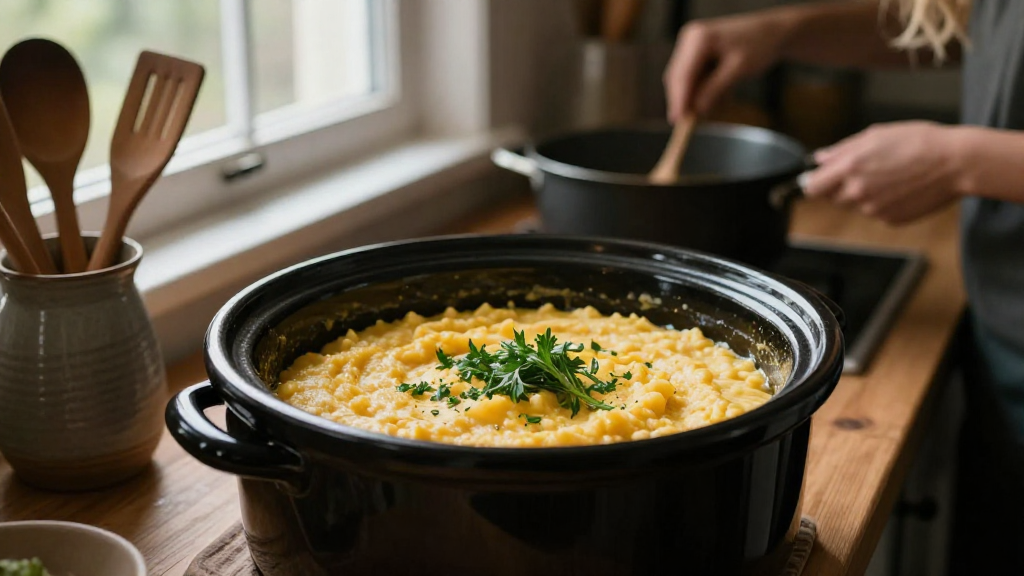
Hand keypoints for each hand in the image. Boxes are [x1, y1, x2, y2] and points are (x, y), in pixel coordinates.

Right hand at [663, 12, 790, 121]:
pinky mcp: (696, 51)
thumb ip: (714, 90)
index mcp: (699, 39)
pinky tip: (723, 93)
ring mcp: (691, 44)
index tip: (679, 120)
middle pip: (677, 77)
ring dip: (696, 95)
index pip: (683, 75)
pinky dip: (703, 88)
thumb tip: (696, 110)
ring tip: (723, 101)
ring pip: (683, 79)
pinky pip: (692, 76)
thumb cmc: (760, 45)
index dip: (679, 99)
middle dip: (685, 99)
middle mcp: (690, 38)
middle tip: (690, 123)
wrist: (773, 31)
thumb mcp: (738, 70)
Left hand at [802, 122, 963, 224]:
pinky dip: (882, 203)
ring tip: (888, 177)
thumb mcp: (876, 135)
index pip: (812, 187)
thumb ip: (842, 149)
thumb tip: (820, 158)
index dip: (815, 182)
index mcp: (850, 167)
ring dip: (862, 195)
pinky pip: (876, 213)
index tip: (819, 179)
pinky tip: (901, 188)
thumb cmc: (918, 142)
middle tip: (865, 171)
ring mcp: (873, 210)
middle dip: (841, 187)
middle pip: (832, 199)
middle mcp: (857, 192)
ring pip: (854, 206)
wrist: (955, 163)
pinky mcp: (889, 220)